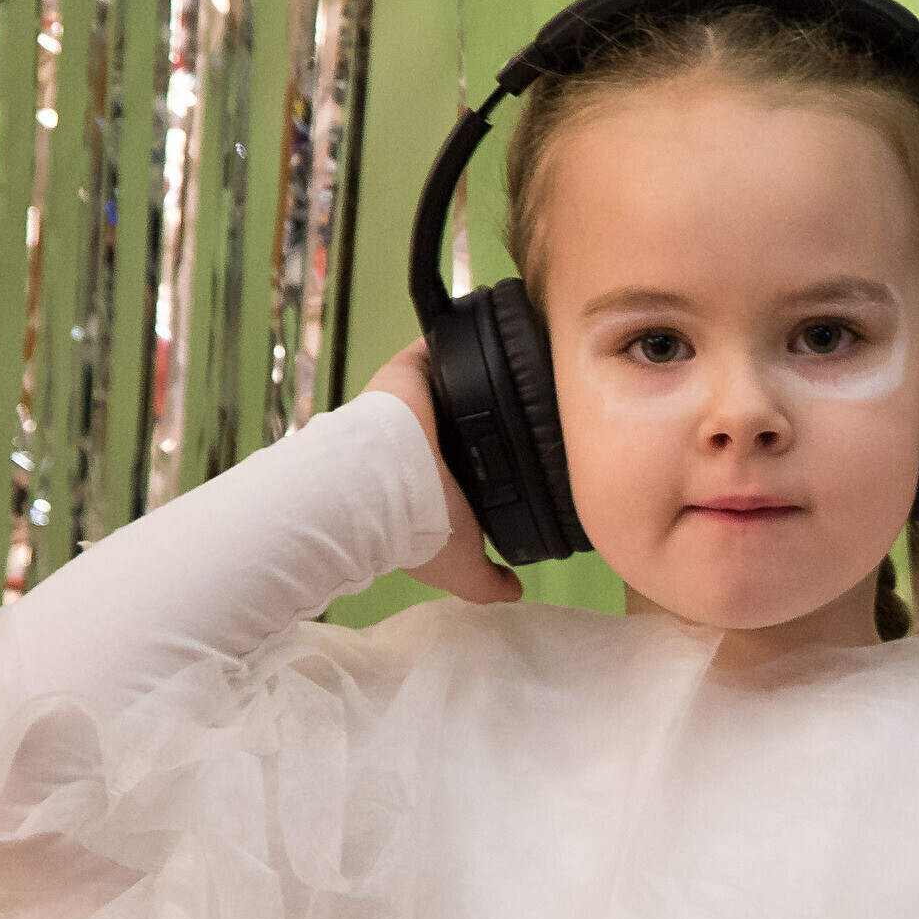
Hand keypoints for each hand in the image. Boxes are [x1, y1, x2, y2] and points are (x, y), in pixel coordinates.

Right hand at [367, 340, 520, 604]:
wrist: (375, 488)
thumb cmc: (412, 529)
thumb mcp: (457, 566)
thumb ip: (486, 581)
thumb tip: (513, 592)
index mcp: (435, 475)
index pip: (468, 457)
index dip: (495, 454)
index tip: (531, 448)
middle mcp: (425, 436)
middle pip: (466, 414)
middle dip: (496, 408)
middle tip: (543, 396)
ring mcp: (417, 401)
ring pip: (456, 377)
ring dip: (484, 368)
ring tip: (531, 356)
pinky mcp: (408, 370)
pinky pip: (436, 343)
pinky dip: (460, 333)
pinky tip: (496, 326)